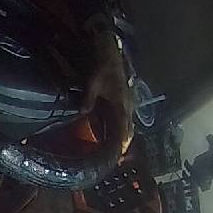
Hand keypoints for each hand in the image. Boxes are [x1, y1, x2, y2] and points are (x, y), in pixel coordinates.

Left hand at [86, 33, 134, 153]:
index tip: (120, 153)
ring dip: (125, 135)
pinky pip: (126, 117)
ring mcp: (128, 102)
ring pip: (129, 123)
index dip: (122, 141)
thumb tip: (83, 113)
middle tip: (119, 156)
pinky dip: (123, 126)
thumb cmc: (103, 69)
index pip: (124, 127)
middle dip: (125, 142)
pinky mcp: (125, 99)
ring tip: (119, 149)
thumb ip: (89, 99)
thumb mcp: (93, 84)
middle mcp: (128, 105)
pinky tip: (117, 131)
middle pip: (129, 128)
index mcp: (122, 103)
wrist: (111, 55)